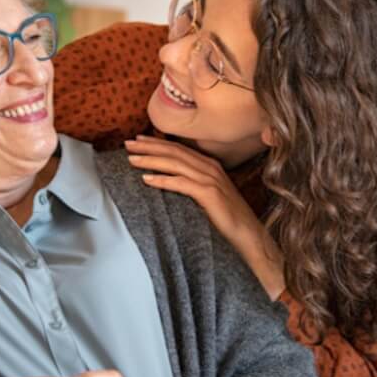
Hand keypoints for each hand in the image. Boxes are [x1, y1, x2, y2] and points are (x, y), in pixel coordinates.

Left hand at [125, 135, 284, 298]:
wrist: (249, 236)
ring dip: (151, 160)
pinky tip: (146, 180)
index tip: (137, 141)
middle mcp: (210, 168)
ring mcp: (210, 179)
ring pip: (175, 163)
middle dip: (148, 146)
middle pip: (173, 151)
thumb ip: (191, 185)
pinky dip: (162, 180)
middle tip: (127, 145)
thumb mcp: (207, 196)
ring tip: (132, 159)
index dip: (156, 143)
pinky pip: (181, 183)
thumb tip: (165, 181)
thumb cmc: (227, 219)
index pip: (178, 148)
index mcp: (209, 165)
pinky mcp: (210, 194)